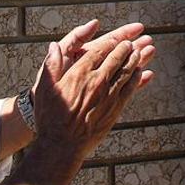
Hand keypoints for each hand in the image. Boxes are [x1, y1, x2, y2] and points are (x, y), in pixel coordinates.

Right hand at [31, 20, 155, 157]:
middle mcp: (96, 81)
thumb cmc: (51, 118)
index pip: (98, 52)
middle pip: (115, 59)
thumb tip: (53, 46)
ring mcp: (108, 95)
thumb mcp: (45, 89)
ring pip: (125, 71)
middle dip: (124, 48)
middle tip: (130, 42)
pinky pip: (130, 88)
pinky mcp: (115, 108)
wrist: (62, 145)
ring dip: (133, 60)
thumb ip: (52, 65)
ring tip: (138, 52)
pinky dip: (136, 77)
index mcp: (79, 74)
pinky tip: (139, 72)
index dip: (109, 43)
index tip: (114, 39)